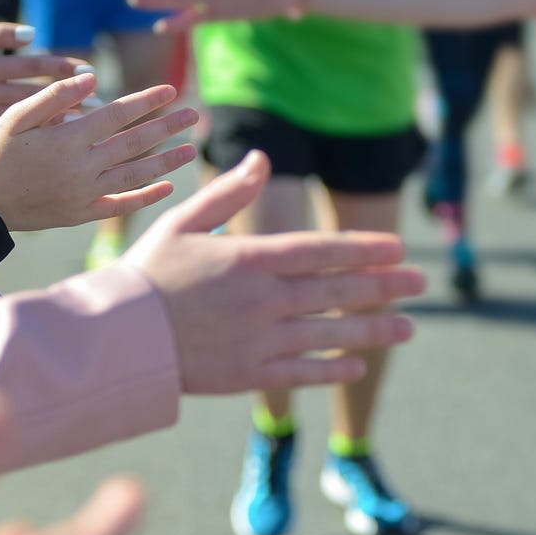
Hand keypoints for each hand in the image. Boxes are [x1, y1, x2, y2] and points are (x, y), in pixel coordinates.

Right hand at [0, 23, 90, 136]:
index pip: (34, 67)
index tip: (90, 70)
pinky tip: (55, 142)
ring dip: (59, 122)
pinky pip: (10, 136)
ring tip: (89, 127)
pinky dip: (34, 139)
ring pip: (27, 121)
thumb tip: (33, 34)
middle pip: (38, 97)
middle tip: (104, 104)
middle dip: (72, 99)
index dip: (63, 68)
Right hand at [0, 73, 199, 230]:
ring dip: (166, 161)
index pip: (118, 114)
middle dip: (167, 126)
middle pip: (135, 142)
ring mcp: (85, 192)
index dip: (146, 101)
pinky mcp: (83, 213)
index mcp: (67, 138)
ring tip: (190, 149)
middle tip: (194, 114)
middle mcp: (82, 166)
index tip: (171, 91)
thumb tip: (91, 78)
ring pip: (136, 173)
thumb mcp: (14, 118)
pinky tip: (168, 187)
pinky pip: (122, 205)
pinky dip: (146, 197)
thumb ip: (54, 97)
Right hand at [127, 152, 425, 392]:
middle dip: (383, 286)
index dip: (364, 248)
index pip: (322, 250)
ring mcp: (258, 340)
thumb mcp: (183, 221)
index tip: (398, 248)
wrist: (115, 338)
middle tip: (420, 282)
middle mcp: (262, 299)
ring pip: (329, 334)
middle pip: (336, 290)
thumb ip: (229, 193)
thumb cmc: (146, 273)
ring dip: (372, 329)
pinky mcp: (247, 375)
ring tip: (407, 327)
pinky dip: (332, 369)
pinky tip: (358, 364)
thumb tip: (263, 159)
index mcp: (249, 259)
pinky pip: (301, 373)